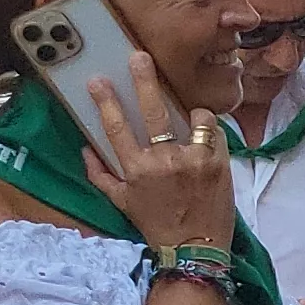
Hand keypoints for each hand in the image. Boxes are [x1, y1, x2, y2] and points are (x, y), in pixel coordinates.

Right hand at [81, 52, 234, 253]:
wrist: (196, 247)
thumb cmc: (157, 224)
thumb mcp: (122, 203)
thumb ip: (100, 175)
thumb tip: (84, 150)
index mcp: (136, 169)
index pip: (116, 127)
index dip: (106, 101)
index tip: (98, 80)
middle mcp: (164, 161)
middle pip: (153, 111)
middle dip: (144, 80)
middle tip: (139, 56)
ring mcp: (194, 160)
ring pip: (195, 117)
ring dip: (192, 114)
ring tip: (191, 119)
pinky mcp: (219, 162)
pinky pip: (215, 131)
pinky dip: (210, 131)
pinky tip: (206, 139)